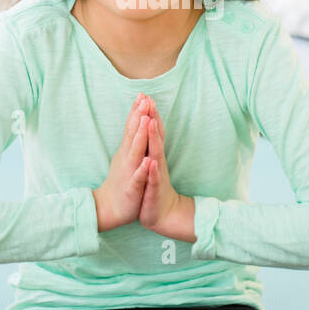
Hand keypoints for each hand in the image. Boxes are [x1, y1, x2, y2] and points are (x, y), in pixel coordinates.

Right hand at [92, 94, 152, 231]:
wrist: (110, 208)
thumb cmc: (122, 180)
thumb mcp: (125, 156)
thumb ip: (130, 139)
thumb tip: (136, 119)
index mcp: (127, 151)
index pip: (132, 127)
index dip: (137, 111)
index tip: (143, 94)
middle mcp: (127, 158)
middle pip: (133, 134)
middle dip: (139, 117)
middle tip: (144, 99)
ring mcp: (129, 172)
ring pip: (135, 152)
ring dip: (140, 136)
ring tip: (146, 121)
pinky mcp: (132, 188)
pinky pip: (138, 177)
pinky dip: (142, 169)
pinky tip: (147, 161)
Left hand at [136, 97, 184, 234]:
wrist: (163, 213)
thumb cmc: (154, 187)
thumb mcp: (151, 164)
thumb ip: (152, 146)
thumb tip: (150, 127)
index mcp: (153, 155)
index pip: (152, 131)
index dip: (149, 114)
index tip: (145, 95)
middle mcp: (157, 161)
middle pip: (155, 137)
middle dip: (152, 119)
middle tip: (149, 100)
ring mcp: (156, 175)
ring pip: (155, 154)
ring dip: (153, 138)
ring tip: (150, 122)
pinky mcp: (154, 190)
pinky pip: (153, 179)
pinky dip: (152, 170)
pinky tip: (151, 162)